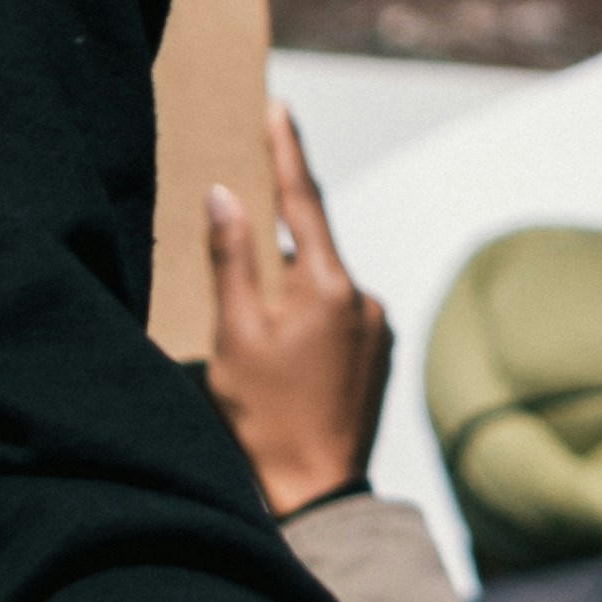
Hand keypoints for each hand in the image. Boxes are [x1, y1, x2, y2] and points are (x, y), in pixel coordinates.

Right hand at [202, 105, 393, 517]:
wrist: (317, 494)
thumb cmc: (266, 420)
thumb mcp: (234, 337)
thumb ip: (231, 261)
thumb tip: (223, 196)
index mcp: (328, 286)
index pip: (302, 200)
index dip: (286, 151)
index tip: (278, 108)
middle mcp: (363, 298)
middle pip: (313, 241)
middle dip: (281, 217)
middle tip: (249, 186)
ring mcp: (377, 327)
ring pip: (324, 281)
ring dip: (291, 277)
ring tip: (252, 302)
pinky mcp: (379, 353)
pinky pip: (338, 312)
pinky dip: (308, 309)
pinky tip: (281, 335)